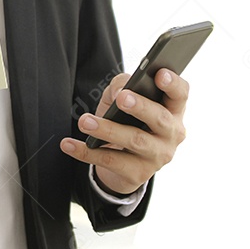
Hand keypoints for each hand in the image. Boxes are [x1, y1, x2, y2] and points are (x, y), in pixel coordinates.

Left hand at [60, 68, 188, 193]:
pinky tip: (68, 144)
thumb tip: (121, 91)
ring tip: (84, 122)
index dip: (173, 84)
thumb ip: (123, 85)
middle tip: (121, 98)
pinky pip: (111, 161)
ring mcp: (157, 156)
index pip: (181, 94)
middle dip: (140, 107)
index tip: (159, 74)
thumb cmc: (126, 119)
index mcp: (174, 110)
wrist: (121, 161)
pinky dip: (87, 152)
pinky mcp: (138, 174)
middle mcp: (172, 134)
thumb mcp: (123, 97)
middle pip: (159, 118)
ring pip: (134, 140)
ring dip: (108, 130)